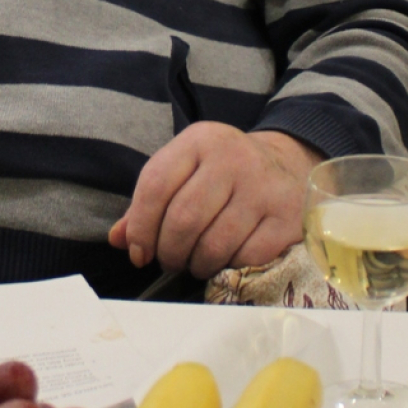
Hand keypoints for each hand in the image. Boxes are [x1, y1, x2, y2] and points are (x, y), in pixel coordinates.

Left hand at [107, 124, 316, 281]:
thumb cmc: (224, 174)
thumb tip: (120, 239)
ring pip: (213, 244)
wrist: (288, 166)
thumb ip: (149, 202)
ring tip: (195, 262)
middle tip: (170, 261)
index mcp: (200, 140)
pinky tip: (226, 258)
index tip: (139, 252)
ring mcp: (264, 187)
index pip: (155, 184)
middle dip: (168, 252)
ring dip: (196, 264)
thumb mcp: (184, 172)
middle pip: (183, 220)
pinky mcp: (286, 217)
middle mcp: (233, 158)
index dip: (140, 227)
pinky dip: (228, 267)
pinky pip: (245, 257)